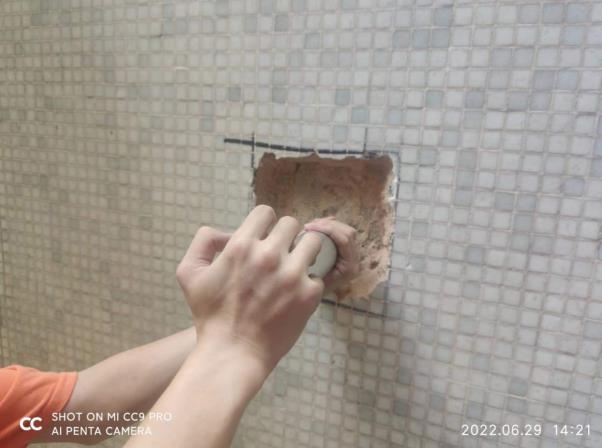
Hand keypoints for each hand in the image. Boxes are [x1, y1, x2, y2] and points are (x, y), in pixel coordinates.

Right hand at [176, 205, 324, 378]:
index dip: (264, 224)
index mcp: (241, 245)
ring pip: (313, 243)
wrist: (232, 353)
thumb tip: (228, 233)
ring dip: (304, 252)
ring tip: (295, 267)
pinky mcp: (308, 294)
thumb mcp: (189, 273)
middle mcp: (269, 255)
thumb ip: (204, 241)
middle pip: (292, 224)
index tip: (264, 238)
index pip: (266, 212)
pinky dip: (308, 284)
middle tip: (281, 253)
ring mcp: (291, 274)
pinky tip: (296, 294)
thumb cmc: (209, 315)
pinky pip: (317, 276)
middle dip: (286, 237)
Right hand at [303, 216, 359, 295]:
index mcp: (349, 267)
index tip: (308, 228)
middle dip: (328, 224)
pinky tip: (316, 226)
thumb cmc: (310, 291)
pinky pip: (341, 234)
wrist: (314, 301)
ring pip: (345, 230)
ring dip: (329, 224)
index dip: (327, 229)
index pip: (344, 240)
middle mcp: (355, 260)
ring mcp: (352, 255)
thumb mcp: (309, 277)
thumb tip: (305, 235)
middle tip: (309, 225)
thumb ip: (308, 261)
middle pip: (348, 232)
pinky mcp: (346, 252)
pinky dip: (329, 227)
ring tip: (311, 226)